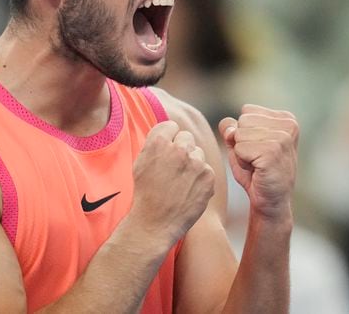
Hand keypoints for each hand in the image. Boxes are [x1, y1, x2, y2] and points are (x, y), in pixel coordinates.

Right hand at [131, 121, 214, 244]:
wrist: (155, 223)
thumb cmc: (145, 194)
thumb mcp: (140, 163)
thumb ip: (154, 144)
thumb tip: (167, 132)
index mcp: (159, 143)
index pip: (171, 126)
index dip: (168, 138)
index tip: (167, 149)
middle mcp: (179, 150)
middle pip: (187, 137)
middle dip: (181, 148)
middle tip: (174, 167)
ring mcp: (196, 164)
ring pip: (198, 153)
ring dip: (192, 163)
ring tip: (180, 181)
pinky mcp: (208, 178)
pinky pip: (207, 170)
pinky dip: (200, 178)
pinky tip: (189, 190)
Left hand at [219, 105, 297, 221]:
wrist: (270, 201)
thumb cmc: (256, 171)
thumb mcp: (241, 144)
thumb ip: (232, 128)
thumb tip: (229, 128)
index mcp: (286, 118)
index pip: (246, 111)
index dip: (245, 132)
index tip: (259, 149)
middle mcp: (288, 124)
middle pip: (242, 121)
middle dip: (242, 142)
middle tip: (257, 159)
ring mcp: (282, 138)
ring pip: (239, 134)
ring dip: (241, 153)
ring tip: (257, 165)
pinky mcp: (273, 152)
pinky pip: (239, 148)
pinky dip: (242, 162)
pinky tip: (257, 171)